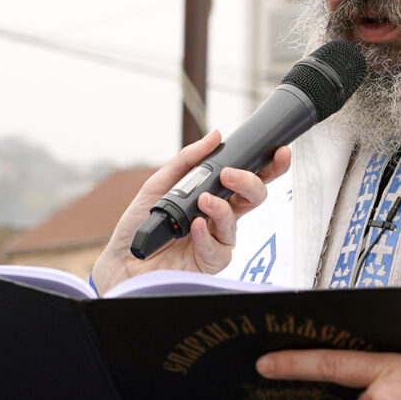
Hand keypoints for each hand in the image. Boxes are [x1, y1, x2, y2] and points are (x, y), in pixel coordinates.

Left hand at [90, 130, 290, 294]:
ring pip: (236, 223)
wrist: (122, 261)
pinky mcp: (208, 263)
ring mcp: (215, 241)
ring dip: (221, 209)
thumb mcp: (159, 184)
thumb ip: (187, 161)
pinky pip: (218, 249)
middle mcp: (218, 218)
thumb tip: (214, 136)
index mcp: (212, 197)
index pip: (245, 181)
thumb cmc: (139, 225)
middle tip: (231, 175)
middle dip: (250, 183)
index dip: (267, 167)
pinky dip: (206, 235)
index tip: (278, 152)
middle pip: (253, 199)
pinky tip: (194, 227)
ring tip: (203, 201)